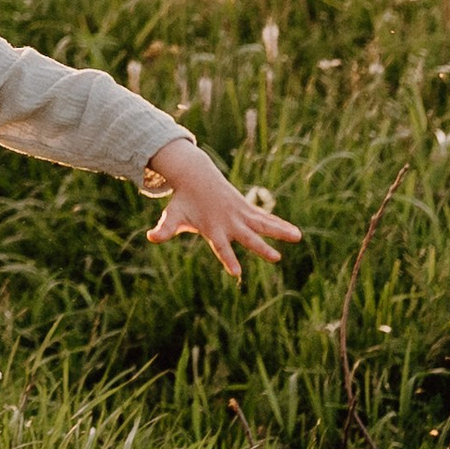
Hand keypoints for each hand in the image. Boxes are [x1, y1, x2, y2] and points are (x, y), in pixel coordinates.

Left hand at [144, 136, 302, 277]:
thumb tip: (151, 237)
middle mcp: (229, 222)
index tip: (236, 273)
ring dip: (280, 230)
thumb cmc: (183, 201)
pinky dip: (279, 223)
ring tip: (298, 237)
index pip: (220, 247)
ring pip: (263, 223)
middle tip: (275, 258)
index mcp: (212, 228)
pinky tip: (295, 232)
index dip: (228, 259)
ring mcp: (240, 214)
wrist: (194, 175)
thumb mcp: (172, 215)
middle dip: (261, 247)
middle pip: (247, 237)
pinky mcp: (246, 208)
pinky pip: (266, 218)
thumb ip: (164, 229)